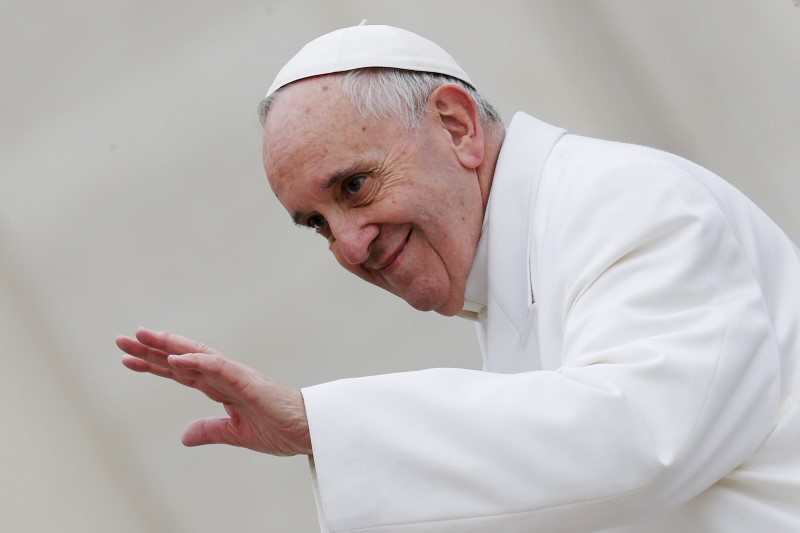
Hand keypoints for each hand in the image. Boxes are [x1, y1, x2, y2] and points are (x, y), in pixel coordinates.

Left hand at [116, 327, 310, 455]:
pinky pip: (217, 366)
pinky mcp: (246, 380)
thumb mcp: (236, 434)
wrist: (308, 432)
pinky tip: (174, 358)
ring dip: (167, 346)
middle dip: (152, 349)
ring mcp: (235, 375)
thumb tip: (183, 436)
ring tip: (141, 337)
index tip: (129, 361)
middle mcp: (224, 376)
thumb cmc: (280, 429)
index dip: (155, 365)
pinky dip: (195, 360)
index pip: (182, 373)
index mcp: (222, 388)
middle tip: (122, 340)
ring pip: (195, 354)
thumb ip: (210, 431)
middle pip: (181, 358)